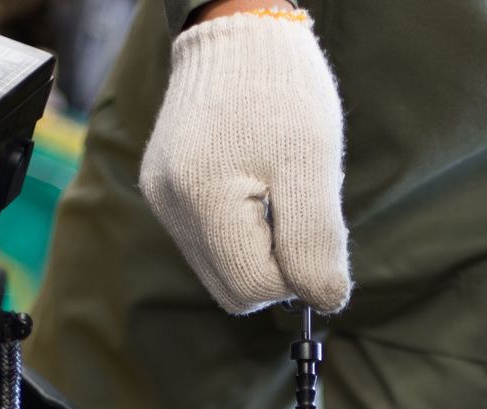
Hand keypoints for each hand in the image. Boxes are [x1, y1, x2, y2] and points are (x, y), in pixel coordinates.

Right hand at [140, 6, 350, 314]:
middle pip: (233, 288)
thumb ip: (316, 241)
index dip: (295, 271)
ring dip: (261, 244)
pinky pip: (210, 240)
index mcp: (202, 199)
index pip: (253, 288)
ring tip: (275, 186)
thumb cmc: (283, 90)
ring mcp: (163, 200)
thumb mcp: (313, 165)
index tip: (311, 222)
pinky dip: (242, 227)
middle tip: (295, 204)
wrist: (239, 29)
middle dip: (276, 262)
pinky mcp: (165, 191)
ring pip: (222, 268)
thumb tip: (324, 301)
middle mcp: (170, 207)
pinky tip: (254, 182)